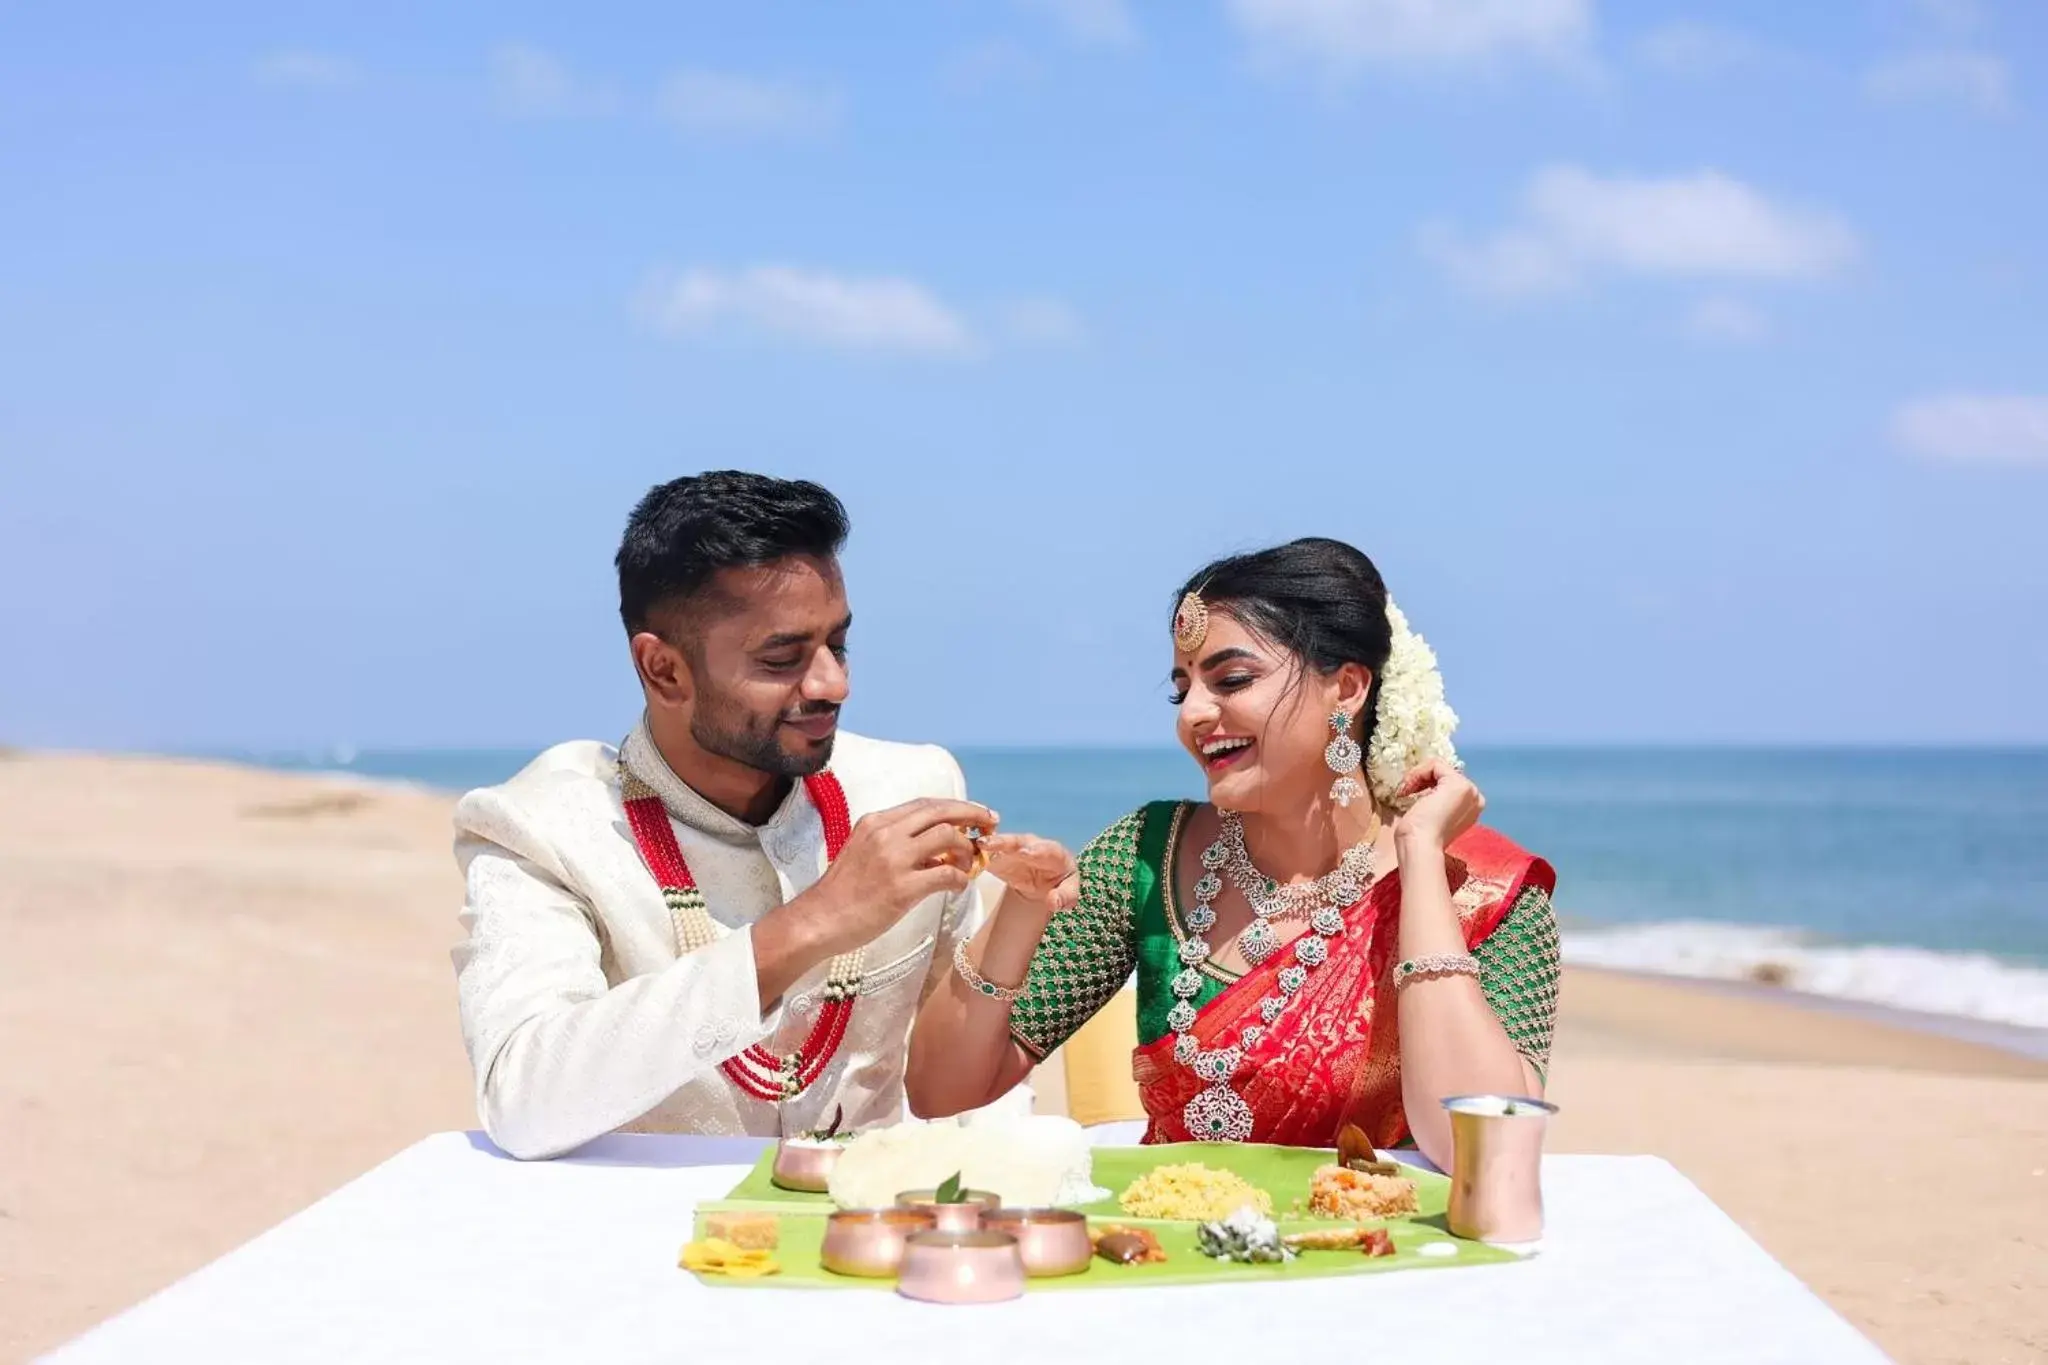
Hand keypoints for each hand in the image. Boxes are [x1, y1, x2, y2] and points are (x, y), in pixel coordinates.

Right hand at [800, 798, 994, 957]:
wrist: (818, 920)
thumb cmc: (842, 892)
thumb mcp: (864, 851)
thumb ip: (896, 842)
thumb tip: (938, 848)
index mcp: (876, 821)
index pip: (926, 804)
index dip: (956, 807)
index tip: (975, 814)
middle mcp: (886, 833)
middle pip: (941, 811)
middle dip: (972, 814)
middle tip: (992, 823)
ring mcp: (894, 859)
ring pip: (948, 836)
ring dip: (967, 849)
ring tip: (970, 864)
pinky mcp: (902, 888)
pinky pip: (946, 874)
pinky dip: (960, 878)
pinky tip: (959, 886)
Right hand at [979, 833, 1079, 913]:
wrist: (1042, 885)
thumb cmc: (1059, 886)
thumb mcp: (1068, 894)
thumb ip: (1065, 897)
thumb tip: (1053, 901)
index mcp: (1055, 854)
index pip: (1049, 850)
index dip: (1038, 850)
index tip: (1026, 853)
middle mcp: (1034, 846)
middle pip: (1022, 842)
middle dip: (1009, 843)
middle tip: (996, 844)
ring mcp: (1015, 849)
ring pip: (1004, 843)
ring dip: (993, 843)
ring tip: (981, 844)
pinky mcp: (1000, 855)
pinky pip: (990, 851)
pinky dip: (980, 851)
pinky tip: (970, 850)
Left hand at [1391, 759, 1484, 850]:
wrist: (1420, 845)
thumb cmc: (1420, 836)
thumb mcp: (1431, 814)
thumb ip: (1437, 800)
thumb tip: (1427, 789)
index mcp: (1471, 808)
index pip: (1448, 783)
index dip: (1427, 785)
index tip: (1410, 795)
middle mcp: (1476, 798)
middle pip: (1444, 773)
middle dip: (1422, 779)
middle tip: (1405, 791)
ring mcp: (1470, 790)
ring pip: (1438, 767)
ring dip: (1417, 776)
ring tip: (1405, 790)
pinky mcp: (1458, 784)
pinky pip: (1435, 765)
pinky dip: (1417, 773)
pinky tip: (1409, 789)